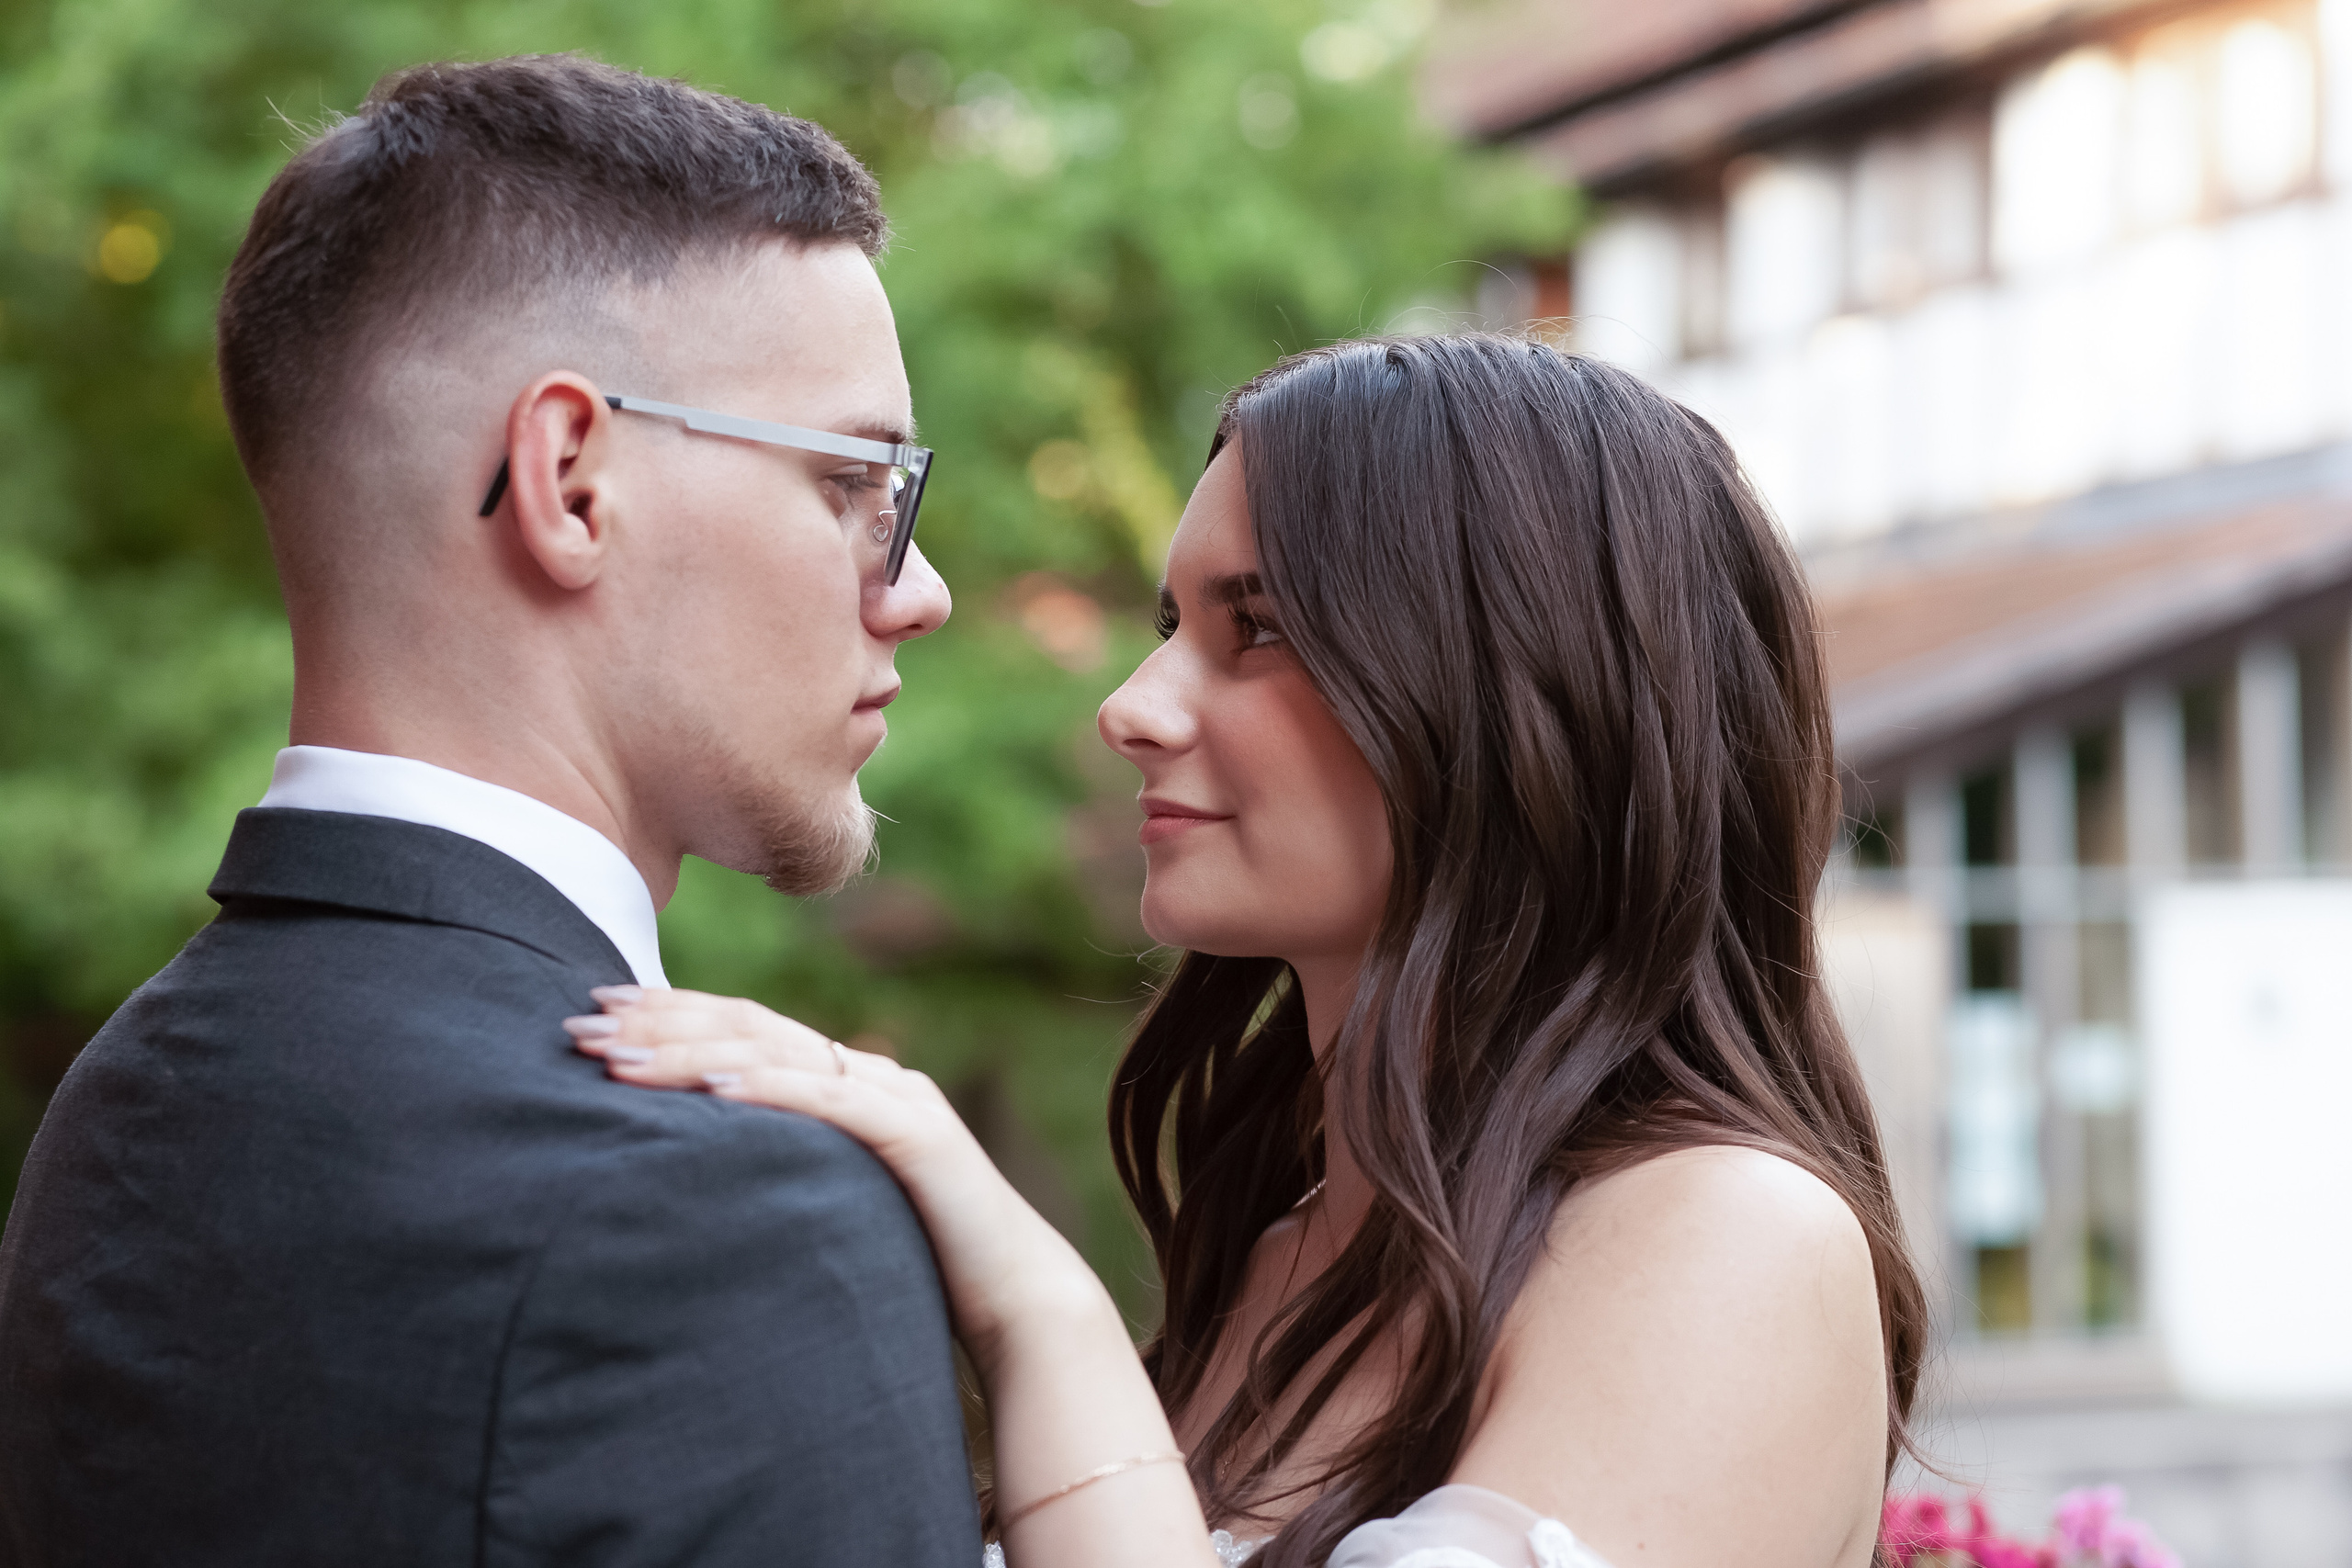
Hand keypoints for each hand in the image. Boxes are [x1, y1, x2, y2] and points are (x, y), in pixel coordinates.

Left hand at [566, 987, 1112, 1373]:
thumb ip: (781, 1171)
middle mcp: (870, 1074)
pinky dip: (769, 1091)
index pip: (746, 1030)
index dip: (670, 1014)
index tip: (597, 1014)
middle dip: (660, 1021)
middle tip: (582, 1024)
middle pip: (750, 1028)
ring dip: (691, 1053)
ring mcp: (896, 1097)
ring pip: (779, 1055)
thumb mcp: (830, 1202)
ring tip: (619, 1061)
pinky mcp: (917, 1136)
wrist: (1017, 1299)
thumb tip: (694, 1172)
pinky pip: (831, 1104)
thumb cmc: (920, 1263)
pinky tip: (712, 1092)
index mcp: (848, 1082)